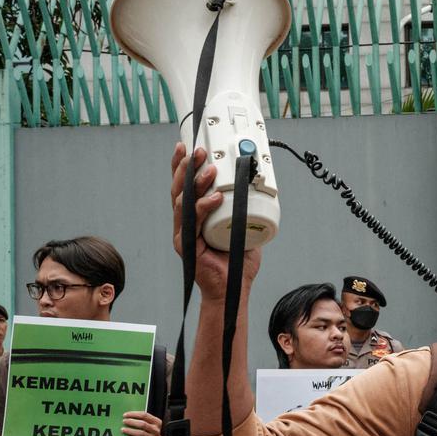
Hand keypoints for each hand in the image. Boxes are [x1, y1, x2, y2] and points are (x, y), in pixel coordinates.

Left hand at [122, 411, 164, 435]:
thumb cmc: (151, 433)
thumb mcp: (151, 425)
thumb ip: (144, 419)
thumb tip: (129, 415)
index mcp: (156, 422)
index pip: (145, 415)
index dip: (134, 414)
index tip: (126, 415)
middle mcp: (156, 430)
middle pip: (143, 424)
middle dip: (132, 422)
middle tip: (124, 421)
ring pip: (141, 433)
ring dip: (131, 431)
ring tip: (123, 429)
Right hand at [170, 143, 261, 301]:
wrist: (233, 289)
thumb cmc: (237, 260)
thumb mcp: (244, 226)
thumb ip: (245, 209)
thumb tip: (257, 188)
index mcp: (195, 216)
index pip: (186, 186)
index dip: (183, 166)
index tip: (188, 146)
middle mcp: (185, 222)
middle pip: (179, 189)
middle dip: (186, 167)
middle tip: (198, 151)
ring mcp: (183, 234)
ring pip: (183, 202)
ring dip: (195, 183)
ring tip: (210, 169)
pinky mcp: (186, 246)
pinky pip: (193, 223)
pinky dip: (204, 208)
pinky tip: (214, 198)